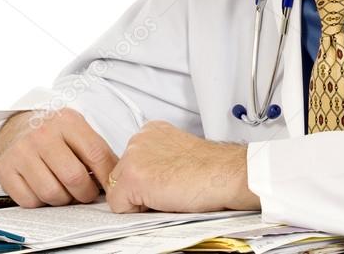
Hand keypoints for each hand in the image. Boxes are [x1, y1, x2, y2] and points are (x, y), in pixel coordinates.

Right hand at [0, 107, 117, 207]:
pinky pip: (30, 201)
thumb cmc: (54, 131)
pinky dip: (41, 203)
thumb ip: (97, 151)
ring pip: (52, 193)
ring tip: (66, 191)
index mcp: (67, 122)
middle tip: (86, 194)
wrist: (17, 125)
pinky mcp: (5, 170)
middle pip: (74, 177)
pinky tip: (45, 190)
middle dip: (86, 193)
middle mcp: (42, 135)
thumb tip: (116, 180)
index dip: (107, 176)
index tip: (110, 187)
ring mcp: (21, 152)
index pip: (96, 154)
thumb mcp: (78, 129)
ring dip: (64, 200)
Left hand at [105, 120, 260, 212]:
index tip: (164, 180)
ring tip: (168, 193)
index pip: (129, 162)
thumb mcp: (176, 154)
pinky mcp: (132, 177)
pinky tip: (163, 199)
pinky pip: (119, 206)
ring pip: (118, 191)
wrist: (225, 173)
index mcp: (151, 131)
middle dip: (139, 189)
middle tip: (169, 188)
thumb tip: (146, 179)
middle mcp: (139, 139)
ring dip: (139, 199)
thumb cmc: (211, 169)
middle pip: (120, 176)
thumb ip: (156, 159)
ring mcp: (133, 156)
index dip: (146, 180)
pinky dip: (138, 211)